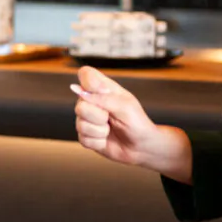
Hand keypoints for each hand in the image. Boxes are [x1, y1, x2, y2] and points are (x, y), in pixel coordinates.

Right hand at [70, 66, 191, 181]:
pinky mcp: (85, 135)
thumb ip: (103, 98)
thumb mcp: (125, 106)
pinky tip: (106, 139)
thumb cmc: (137, 123)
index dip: (87, 82)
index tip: (102, 93)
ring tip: (110, 129)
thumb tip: (81, 91)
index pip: (85, 74)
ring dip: (100, 131)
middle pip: (80, 105)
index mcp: (103, 89)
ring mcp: (87, 119)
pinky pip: (83, 139)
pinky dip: (99, 142)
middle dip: (99, 116)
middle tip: (111, 117)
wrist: (141, 146)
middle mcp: (92, 102)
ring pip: (81, 124)